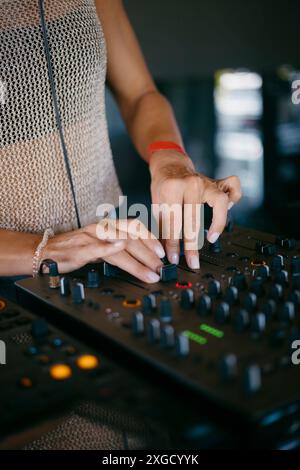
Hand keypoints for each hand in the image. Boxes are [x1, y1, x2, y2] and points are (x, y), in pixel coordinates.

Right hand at [44, 220, 164, 282]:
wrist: (45, 251)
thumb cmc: (74, 248)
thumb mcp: (100, 244)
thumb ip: (119, 248)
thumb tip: (142, 256)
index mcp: (107, 227)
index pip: (134, 227)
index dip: (150, 239)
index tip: (163, 252)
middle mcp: (101, 229)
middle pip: (131, 239)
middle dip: (149, 255)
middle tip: (161, 268)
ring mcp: (90, 239)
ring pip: (118, 245)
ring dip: (137, 260)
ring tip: (150, 272)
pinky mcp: (79, 250)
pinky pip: (95, 247)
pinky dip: (108, 247)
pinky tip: (119, 249)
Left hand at [150, 150, 241, 268]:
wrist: (170, 163)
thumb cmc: (163, 185)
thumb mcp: (156, 205)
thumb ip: (162, 227)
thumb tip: (166, 252)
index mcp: (171, 188)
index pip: (173, 221)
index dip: (173, 243)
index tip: (173, 258)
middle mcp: (191, 183)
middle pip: (194, 218)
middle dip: (192, 244)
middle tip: (193, 261)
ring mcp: (206, 181)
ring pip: (219, 203)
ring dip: (217, 224)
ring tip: (211, 238)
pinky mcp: (217, 181)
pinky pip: (234, 188)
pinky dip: (235, 198)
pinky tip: (228, 210)